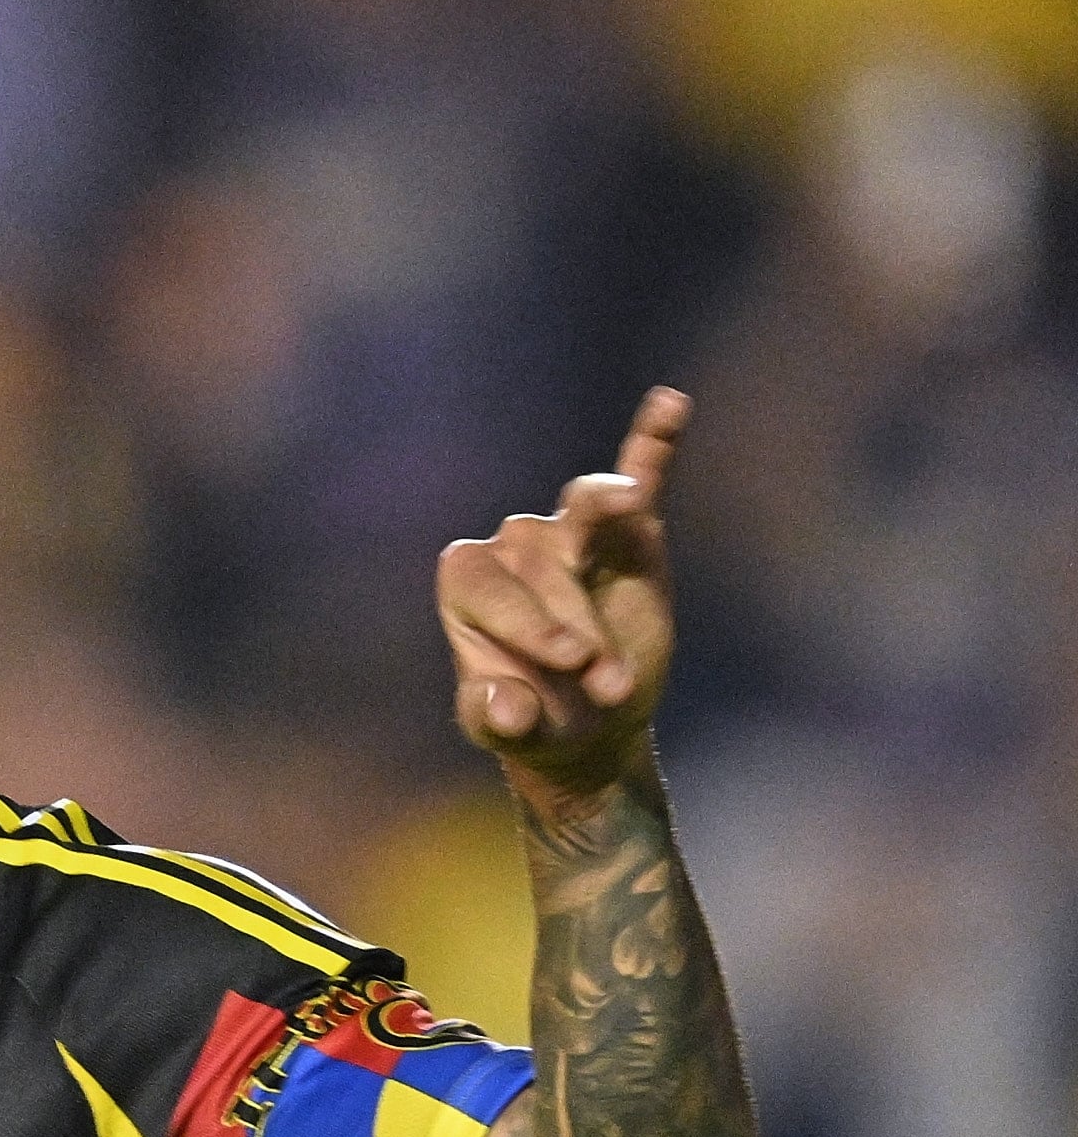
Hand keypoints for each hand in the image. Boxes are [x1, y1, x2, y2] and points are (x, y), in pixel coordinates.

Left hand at [439, 386, 687, 811]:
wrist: (592, 721)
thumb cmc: (538, 719)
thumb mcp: (511, 731)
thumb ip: (499, 718)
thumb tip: (506, 706)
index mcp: (467, 583)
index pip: (488, 585)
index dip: (529, 620)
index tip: (571, 662)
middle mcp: (513, 546)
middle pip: (544, 564)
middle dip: (581, 626)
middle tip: (609, 687)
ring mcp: (571, 530)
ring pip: (588, 508)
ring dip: (612, 523)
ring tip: (631, 508)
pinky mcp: (631, 528)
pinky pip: (641, 472)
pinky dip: (653, 441)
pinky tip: (669, 405)